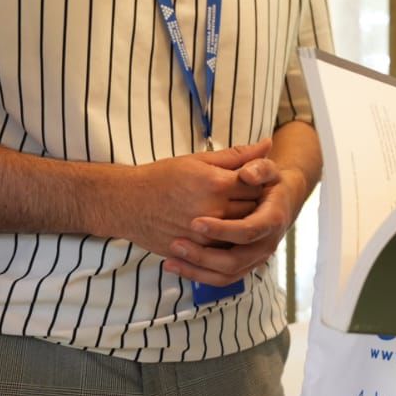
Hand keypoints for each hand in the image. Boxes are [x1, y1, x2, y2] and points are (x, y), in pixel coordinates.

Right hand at [106, 139, 269, 263]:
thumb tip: (267, 145)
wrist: (128, 203)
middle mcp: (214, 210)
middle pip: (253, 209)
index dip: (259, 182)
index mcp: (217, 184)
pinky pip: (224, 249)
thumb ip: (236, 156)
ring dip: (244, 223)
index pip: (257, 184)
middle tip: (250, 197)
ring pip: (241, 232)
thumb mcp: (199, 160)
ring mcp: (205, 234)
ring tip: (235, 212)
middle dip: (256, 203)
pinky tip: (223, 230)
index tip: (254, 181)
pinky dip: (228, 240)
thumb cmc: (163, 177)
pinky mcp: (196, 250)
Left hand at [162, 160, 309, 285]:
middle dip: (203, 255)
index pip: (248, 231)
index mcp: (272, 220)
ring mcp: (254, 259)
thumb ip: (258, 166)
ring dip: (197, 269)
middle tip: (177, 243)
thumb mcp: (268, 169)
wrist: (280, 201)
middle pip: (235, 260)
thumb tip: (247, 174)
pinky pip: (220, 279)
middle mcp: (266, 244)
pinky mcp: (243, 266)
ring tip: (171, 258)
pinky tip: (175, 265)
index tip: (196, 222)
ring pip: (225, 275)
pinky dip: (197, 275)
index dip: (222, 229)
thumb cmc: (269, 183)